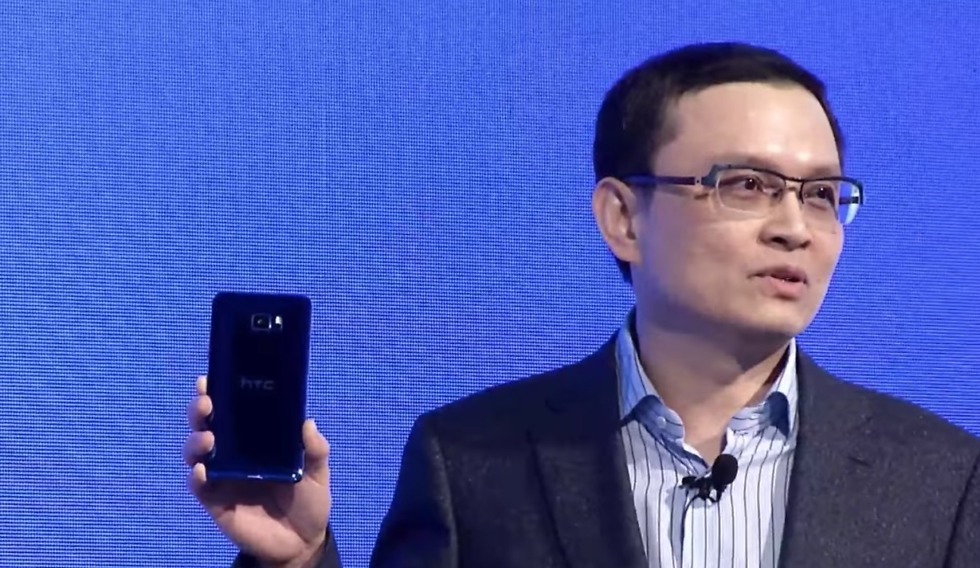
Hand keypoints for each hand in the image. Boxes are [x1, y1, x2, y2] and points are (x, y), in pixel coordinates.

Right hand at [184, 376, 331, 567]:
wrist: (301, 543)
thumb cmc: (308, 501)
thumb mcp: (317, 473)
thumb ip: (315, 450)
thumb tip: (307, 422)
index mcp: (256, 440)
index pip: (233, 411)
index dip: (219, 393)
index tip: (211, 378)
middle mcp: (234, 453)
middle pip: (207, 425)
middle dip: (200, 410)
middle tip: (207, 403)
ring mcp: (222, 476)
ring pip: (197, 452)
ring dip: (196, 441)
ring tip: (209, 439)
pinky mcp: (215, 501)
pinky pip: (199, 485)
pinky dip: (197, 476)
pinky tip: (203, 470)